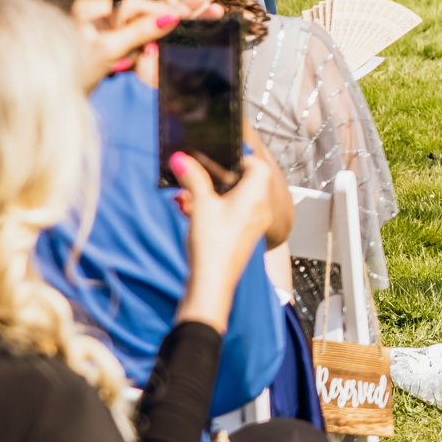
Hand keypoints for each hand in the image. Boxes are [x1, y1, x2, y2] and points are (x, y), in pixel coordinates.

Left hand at [72, 0, 179, 90]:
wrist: (53, 97)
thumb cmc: (73, 71)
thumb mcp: (109, 49)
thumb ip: (140, 32)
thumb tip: (172, 17)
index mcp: (90, 8)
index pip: (134, 4)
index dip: (158, 12)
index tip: (181, 18)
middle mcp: (93, 15)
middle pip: (136, 18)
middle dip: (146, 34)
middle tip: (149, 47)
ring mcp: (96, 31)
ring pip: (134, 32)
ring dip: (138, 47)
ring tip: (124, 64)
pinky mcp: (100, 45)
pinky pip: (127, 44)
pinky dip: (131, 54)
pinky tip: (122, 65)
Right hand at [170, 149, 280, 331]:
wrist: (212, 284)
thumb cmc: (213, 245)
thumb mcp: (201, 206)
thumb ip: (193, 179)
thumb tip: (181, 158)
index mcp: (256, 196)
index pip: (256, 165)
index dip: (237, 158)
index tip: (215, 158)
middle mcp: (260, 207)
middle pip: (242, 181)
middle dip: (213, 179)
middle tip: (192, 180)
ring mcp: (252, 222)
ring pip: (231, 198)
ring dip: (207, 195)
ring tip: (184, 199)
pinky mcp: (242, 234)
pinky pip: (229, 213)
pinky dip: (211, 209)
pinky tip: (187, 212)